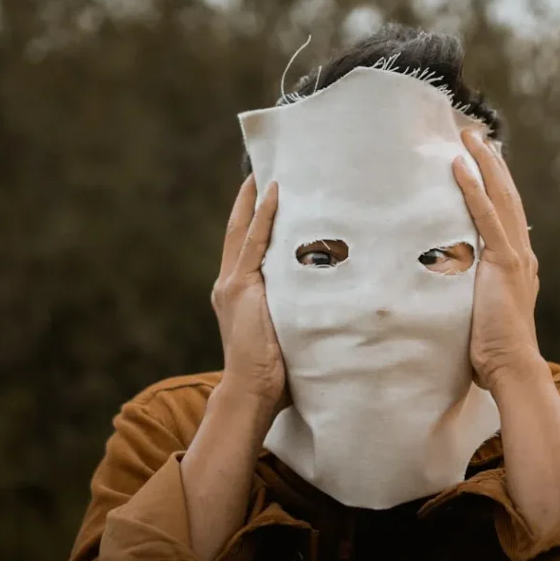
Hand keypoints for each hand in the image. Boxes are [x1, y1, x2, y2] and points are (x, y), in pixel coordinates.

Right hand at [210, 175, 286, 411]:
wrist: (252, 391)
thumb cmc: (274, 373)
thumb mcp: (285, 330)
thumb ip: (295, 309)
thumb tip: (330, 298)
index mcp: (237, 293)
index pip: (243, 246)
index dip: (251, 218)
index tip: (262, 192)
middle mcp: (229, 283)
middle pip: (237, 229)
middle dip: (248, 199)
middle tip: (260, 169)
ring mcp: (233, 283)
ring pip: (243, 229)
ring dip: (255, 198)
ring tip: (268, 171)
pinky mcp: (241, 287)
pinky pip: (254, 241)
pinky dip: (264, 215)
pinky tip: (274, 193)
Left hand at [453, 131, 546, 392]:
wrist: (511, 367)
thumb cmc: (492, 351)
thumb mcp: (481, 312)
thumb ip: (470, 293)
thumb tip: (443, 287)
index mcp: (517, 264)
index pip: (507, 214)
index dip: (497, 184)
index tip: (484, 160)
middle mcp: (521, 254)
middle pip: (508, 196)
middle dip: (492, 163)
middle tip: (475, 135)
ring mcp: (514, 256)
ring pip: (501, 197)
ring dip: (484, 163)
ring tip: (469, 136)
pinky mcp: (503, 263)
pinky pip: (486, 217)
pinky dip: (474, 189)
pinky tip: (460, 166)